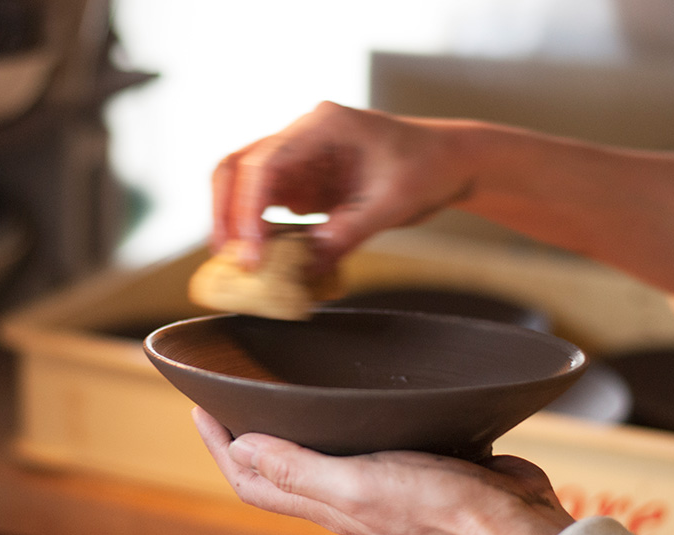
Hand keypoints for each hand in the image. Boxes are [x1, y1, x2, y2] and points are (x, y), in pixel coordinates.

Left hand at [193, 407, 573, 534]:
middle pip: (276, 470)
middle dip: (245, 437)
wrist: (511, 527)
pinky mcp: (409, 466)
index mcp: (323, 502)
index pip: (252, 479)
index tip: (202, 408)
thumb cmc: (438, 508)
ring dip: (287, 431)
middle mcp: (342, 496)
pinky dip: (337, 426)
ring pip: (315, 457)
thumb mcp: (358, 485)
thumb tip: (241, 449)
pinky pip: (358, 446)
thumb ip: (299, 469)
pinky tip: (346, 406)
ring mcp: (375, 483)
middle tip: (228, 399)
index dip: (221, 448)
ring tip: (274, 397)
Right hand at [211, 101, 472, 270]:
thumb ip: (345, 234)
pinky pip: (264, 206)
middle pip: (237, 166)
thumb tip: (303, 269)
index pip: (264, 163)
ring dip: (234, 221)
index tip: (251, 252)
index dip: (248, 209)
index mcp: (322, 126)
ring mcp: (298, 160)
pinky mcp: (301, 183)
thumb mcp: (391, 204)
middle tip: (227, 257)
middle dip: (226, 212)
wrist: (447, 163)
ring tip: (238, 262)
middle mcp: (300, 137)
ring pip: (242, 184)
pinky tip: (262, 260)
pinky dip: (256, 232)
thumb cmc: (426, 168)